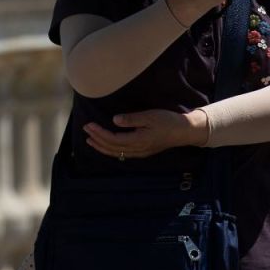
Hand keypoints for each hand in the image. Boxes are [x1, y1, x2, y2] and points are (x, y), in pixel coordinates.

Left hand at [83, 109, 205, 159]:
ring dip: (102, 147)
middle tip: (86, 130)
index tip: (89, 125)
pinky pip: (122, 154)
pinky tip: (106, 146)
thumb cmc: (168, 121)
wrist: (184, 131)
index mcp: (138, 141)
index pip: (113, 139)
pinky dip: (111, 150)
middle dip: (97, 139)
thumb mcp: (150, 116)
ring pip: (116, 153)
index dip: (99, 133)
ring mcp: (140, 153)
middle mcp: (137, 150)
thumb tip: (114, 120)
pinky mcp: (142, 151)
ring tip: (90, 140)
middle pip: (112, 148)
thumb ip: (132, 119)